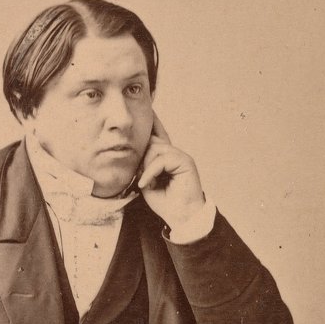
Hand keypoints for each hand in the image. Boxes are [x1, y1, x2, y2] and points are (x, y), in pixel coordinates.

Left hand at [138, 114, 205, 229]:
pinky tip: (146, 184)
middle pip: (151, 142)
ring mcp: (181, 156)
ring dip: (146, 168)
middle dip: (142, 159)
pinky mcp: (186, 161)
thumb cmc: (165, 203)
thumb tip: (138, 150)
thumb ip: (143, 165)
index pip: (157, 135)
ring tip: (146, 184)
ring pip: (155, 149)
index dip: (153, 122)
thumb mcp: (147, 181)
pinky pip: (161, 159)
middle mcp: (174, 154)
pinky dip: (150, 172)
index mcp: (165, 158)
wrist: (181, 217)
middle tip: (142, 179)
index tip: (148, 107)